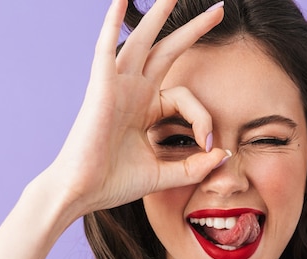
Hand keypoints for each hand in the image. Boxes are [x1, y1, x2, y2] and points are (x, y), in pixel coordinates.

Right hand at [48, 0, 226, 214]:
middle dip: (193, 30)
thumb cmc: (114, 183)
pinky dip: (111, 23)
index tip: (209, 145)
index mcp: (147, 109)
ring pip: (141, 40)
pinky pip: (106, 48)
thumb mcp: (163, 173)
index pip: (186, 97)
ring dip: (158, 14)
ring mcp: (117, 87)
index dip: (204, 117)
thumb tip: (224, 154)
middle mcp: (133, 92)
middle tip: (219, 9)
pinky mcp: (100, 88)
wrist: (82, 193)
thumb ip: (194, 166)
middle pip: (167, 50)